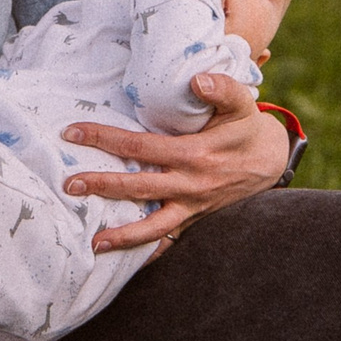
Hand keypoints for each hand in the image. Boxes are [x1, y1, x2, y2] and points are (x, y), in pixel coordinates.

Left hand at [62, 75, 290, 251]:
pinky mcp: (196, 219)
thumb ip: (223, 88)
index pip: (140, 146)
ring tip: (93, 243)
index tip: (72, 133)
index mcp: (195, 154)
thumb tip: (198, 80)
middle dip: (102, 187)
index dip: (105, 139)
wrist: (271, 161)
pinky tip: (125, 260)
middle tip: (69, 186)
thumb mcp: (241, 103)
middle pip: (138, 187)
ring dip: (123, 236)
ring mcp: (193, 206)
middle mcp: (191, 184)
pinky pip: (171, 241)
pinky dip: (149, 253)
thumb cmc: (246, 127)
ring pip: (154, 226)